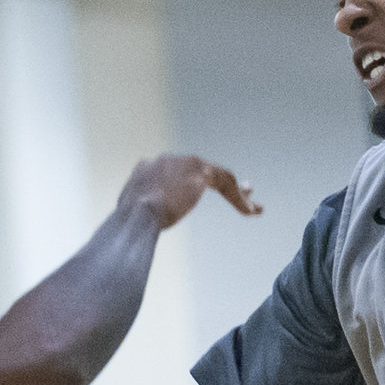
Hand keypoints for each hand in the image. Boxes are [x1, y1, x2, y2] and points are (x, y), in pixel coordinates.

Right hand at [118, 155, 260, 229]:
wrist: (135, 218)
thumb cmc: (131, 224)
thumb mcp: (133, 214)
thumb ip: (143, 209)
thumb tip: (141, 220)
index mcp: (148, 167)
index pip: (178, 173)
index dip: (194, 185)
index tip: (201, 195)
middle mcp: (167, 160)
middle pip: (202, 171)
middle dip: (222, 184)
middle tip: (242, 193)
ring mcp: (183, 163)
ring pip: (219, 177)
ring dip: (237, 194)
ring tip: (253, 208)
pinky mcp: (199, 172)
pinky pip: (226, 184)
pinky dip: (239, 199)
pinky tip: (251, 212)